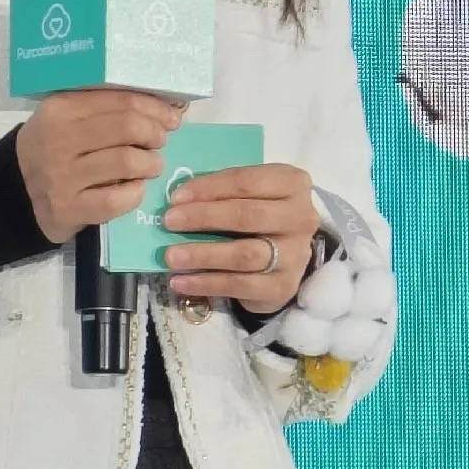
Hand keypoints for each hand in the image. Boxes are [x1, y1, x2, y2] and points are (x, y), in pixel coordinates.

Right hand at [15, 85, 182, 244]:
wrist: (17, 190)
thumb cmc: (56, 146)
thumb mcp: (69, 116)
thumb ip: (109, 107)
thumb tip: (169, 106)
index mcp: (60, 108)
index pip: (120, 100)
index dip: (154, 108)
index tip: (170, 117)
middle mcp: (57, 139)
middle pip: (128, 127)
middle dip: (154, 134)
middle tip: (159, 142)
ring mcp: (60, 177)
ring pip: (127, 161)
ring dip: (151, 164)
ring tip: (151, 166)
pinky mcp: (66, 209)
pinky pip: (116, 200)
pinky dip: (135, 193)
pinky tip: (135, 189)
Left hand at [163, 163, 319, 315]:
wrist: (287, 254)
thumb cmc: (260, 212)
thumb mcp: (251, 193)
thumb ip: (223, 191)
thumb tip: (178, 199)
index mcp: (292, 183)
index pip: (246, 182)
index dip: (208, 188)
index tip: (176, 197)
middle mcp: (300, 218)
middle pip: (246, 216)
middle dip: (203, 218)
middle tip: (168, 222)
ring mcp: (295, 254)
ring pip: (244, 254)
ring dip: (203, 254)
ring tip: (171, 257)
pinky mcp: (283, 286)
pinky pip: (241, 285)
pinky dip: (207, 284)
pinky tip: (181, 282)